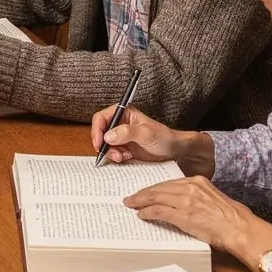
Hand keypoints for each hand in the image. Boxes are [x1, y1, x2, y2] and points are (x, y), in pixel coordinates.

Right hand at [92, 105, 215, 175]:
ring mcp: (120, 136)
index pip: (101, 118)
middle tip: (114, 154)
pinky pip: (112, 153)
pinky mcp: (123, 147)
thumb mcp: (146, 133)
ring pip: (105, 145)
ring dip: (111, 153)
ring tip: (124, 156)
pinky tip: (127, 158)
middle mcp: (119, 123)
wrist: (174, 150)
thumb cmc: (163, 137)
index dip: (97, 130)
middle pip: (100, 132)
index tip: (99, 143)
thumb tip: (108, 136)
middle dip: (104, 145)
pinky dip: (116, 157)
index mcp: (123, 113)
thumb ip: (127, 132)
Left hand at [125, 176, 271, 271]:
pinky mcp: (183, 215)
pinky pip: (159, 211)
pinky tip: (141, 215)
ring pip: (155, 197)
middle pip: (159, 188)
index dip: (155, 188)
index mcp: (198, 181)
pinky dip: (148, 212)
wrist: (240, 228)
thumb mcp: (213, 198)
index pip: (169, 183)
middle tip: (131, 198)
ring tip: (131, 205)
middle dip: (143, 193)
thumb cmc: (231, 218)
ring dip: (140, 201)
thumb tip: (182, 203)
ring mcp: (185, 201)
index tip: (146, 192)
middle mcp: (190, 187)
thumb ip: (197, 197)